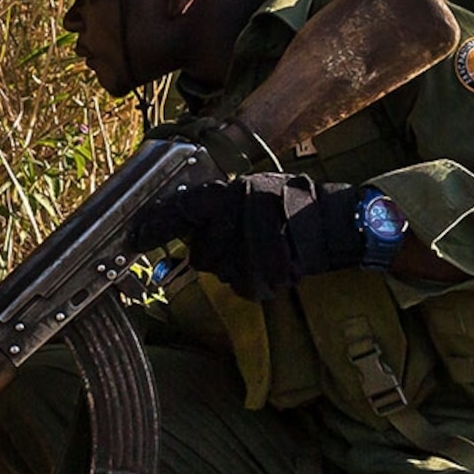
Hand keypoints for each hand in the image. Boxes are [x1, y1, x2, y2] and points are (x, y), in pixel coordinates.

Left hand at [131, 173, 365, 299]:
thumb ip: (219, 202)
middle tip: (241, 239)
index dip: (157, 224)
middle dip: (215, 249)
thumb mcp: (255, 188)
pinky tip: (275, 264)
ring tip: (266, 250)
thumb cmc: (294, 203)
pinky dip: (256, 279)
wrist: (335, 225)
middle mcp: (236, 217)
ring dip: (237, 265)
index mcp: (232, 192)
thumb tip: (183, 217)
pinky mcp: (260, 277)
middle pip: (201, 251)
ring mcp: (248, 249)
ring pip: (221, 270)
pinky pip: (243, 286)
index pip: (182, 209)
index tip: (137, 236)